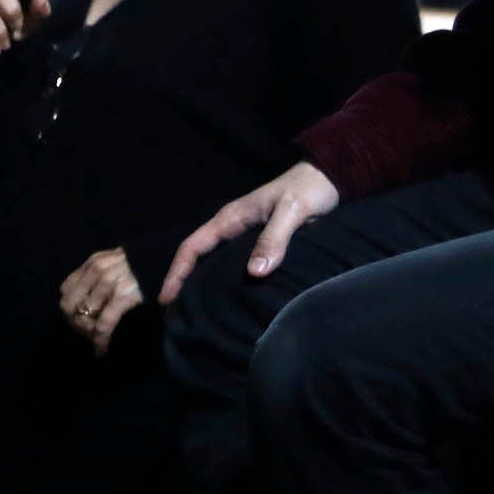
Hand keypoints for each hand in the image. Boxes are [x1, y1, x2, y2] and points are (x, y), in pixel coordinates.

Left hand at [57, 247, 142, 355]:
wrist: (169, 258)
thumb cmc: (143, 265)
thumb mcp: (115, 263)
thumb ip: (99, 276)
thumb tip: (86, 302)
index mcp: (93, 263)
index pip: (65, 289)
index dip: (71, 307)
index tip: (79, 320)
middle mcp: (97, 270)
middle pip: (69, 304)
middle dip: (75, 322)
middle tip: (87, 334)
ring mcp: (109, 282)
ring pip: (85, 316)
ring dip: (89, 333)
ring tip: (97, 341)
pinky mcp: (124, 295)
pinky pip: (104, 323)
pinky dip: (101, 339)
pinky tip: (102, 349)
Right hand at [159, 161, 342, 303]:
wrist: (326, 178)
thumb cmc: (308, 190)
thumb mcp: (292, 211)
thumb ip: (274, 239)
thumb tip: (254, 273)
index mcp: (230, 218)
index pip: (192, 246)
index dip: (177, 272)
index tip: (166, 298)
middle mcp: (231, 228)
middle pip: (196, 257)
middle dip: (181, 282)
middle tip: (174, 314)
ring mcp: (244, 236)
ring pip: (212, 262)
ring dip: (200, 284)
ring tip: (194, 313)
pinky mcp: (258, 243)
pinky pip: (233, 265)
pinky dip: (222, 282)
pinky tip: (226, 301)